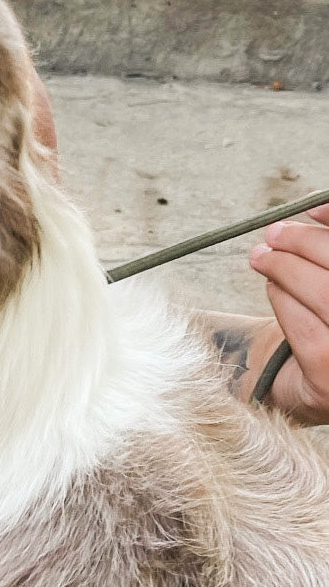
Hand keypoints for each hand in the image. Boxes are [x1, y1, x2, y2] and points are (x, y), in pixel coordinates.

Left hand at [249, 204, 328, 424]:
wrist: (320, 379)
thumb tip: (317, 207)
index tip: (311, 207)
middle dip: (304, 244)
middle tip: (274, 233)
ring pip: (326, 296)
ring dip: (285, 270)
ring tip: (263, 258)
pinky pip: (304, 328)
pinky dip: (282, 300)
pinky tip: (275, 290)